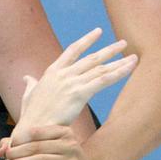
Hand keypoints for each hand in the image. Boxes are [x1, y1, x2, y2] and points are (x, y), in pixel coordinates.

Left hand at [2, 124, 95, 159]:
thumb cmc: (60, 159)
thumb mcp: (48, 147)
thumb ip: (26, 144)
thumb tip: (1, 147)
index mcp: (65, 132)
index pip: (37, 132)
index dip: (20, 139)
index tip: (7, 146)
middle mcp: (71, 144)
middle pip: (38, 146)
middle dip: (18, 152)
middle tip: (5, 157)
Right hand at [14, 29, 136, 131]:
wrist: (34, 127)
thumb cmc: (31, 115)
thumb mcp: (29, 95)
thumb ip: (31, 84)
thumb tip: (27, 78)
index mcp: (52, 72)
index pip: (72, 50)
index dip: (86, 40)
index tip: (98, 32)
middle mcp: (63, 74)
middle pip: (91, 58)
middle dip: (109, 50)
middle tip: (123, 43)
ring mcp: (71, 82)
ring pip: (100, 68)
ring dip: (119, 62)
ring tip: (133, 56)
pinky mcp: (79, 93)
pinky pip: (103, 81)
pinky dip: (118, 73)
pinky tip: (129, 68)